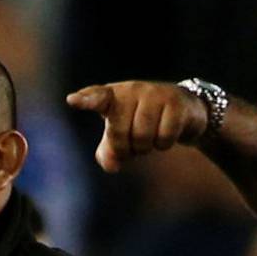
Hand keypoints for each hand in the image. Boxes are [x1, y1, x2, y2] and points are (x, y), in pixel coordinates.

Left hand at [65, 81, 208, 173]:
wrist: (183, 111)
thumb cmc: (142, 124)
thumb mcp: (121, 137)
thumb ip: (108, 153)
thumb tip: (112, 165)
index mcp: (114, 96)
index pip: (97, 97)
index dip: (86, 100)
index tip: (72, 100)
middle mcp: (133, 90)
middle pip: (119, 132)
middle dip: (125, 148)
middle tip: (133, 144)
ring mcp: (156, 93)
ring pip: (142, 136)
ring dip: (145, 147)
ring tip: (150, 137)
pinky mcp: (176, 102)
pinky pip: (164, 137)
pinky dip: (164, 144)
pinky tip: (166, 134)